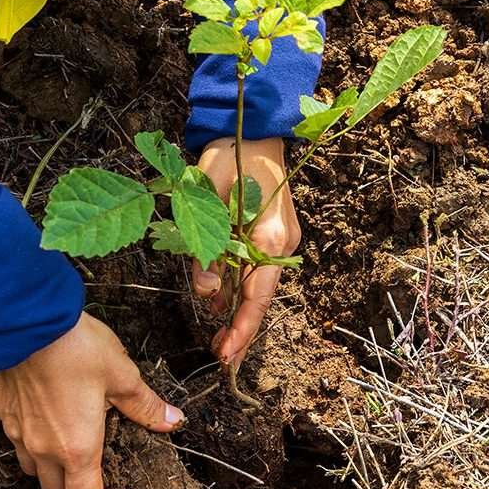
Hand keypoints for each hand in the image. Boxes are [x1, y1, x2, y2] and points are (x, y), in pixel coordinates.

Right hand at [0, 312, 183, 488]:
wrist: (25, 320)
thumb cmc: (75, 348)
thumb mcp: (122, 375)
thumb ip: (145, 405)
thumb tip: (172, 420)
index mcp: (76, 448)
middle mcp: (43, 449)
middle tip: (99, 468)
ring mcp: (18, 432)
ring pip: (32, 469)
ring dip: (52, 468)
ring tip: (72, 441)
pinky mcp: (2, 412)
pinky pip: (17, 439)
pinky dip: (33, 439)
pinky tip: (48, 413)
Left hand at [193, 137, 301, 368]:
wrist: (255, 128)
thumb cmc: (229, 156)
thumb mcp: (206, 197)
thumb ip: (205, 247)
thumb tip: (208, 293)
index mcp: (270, 235)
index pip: (257, 295)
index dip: (241, 328)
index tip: (226, 354)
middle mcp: (283, 242)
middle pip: (261, 297)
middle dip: (242, 330)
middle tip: (223, 360)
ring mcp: (282, 239)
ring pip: (258, 285)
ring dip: (239, 311)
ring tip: (219, 339)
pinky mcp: (274, 234)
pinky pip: (257, 269)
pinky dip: (241, 289)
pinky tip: (223, 304)